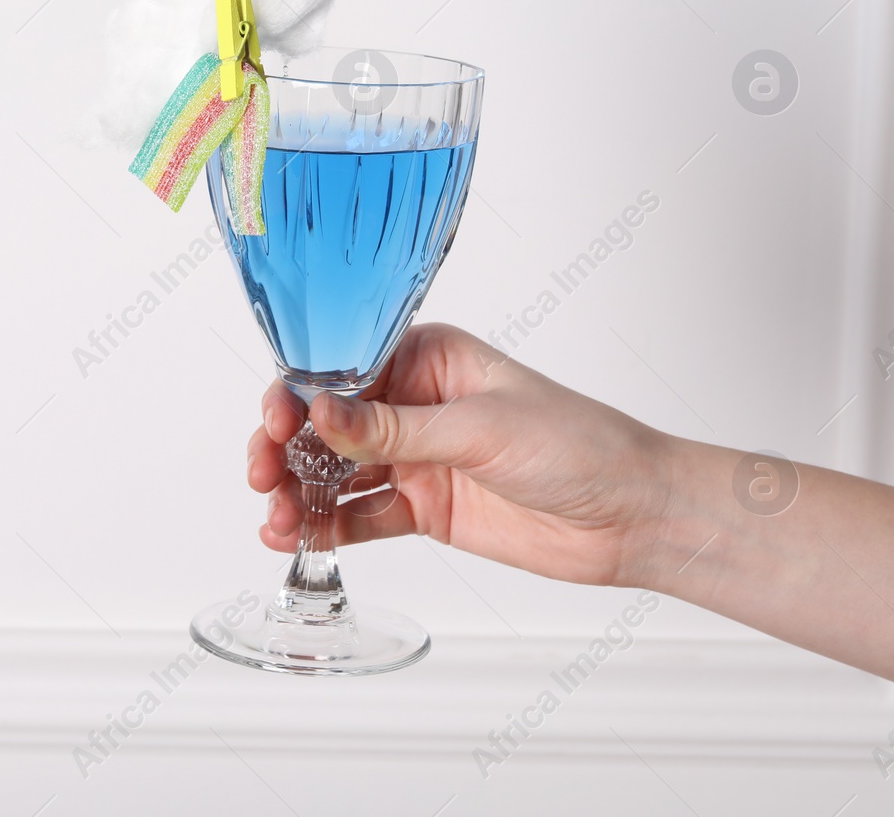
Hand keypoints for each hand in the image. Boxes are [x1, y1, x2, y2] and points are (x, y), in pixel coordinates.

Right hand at [248, 323, 679, 587]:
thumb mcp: (480, 428)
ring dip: (298, 490)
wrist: (631, 516)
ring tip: (275, 517)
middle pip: (325, 421)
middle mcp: (412, 403)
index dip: (299, 394)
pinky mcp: (421, 507)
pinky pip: (358, 515)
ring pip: (334, 470)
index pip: (343, 368)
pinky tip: (294, 536)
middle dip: (285, 445)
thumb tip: (319, 412)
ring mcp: (414, 457)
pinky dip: (323, 526)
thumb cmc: (578, 444)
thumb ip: (395, 428)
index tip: (276, 422)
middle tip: (262, 474)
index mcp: (427, 358)